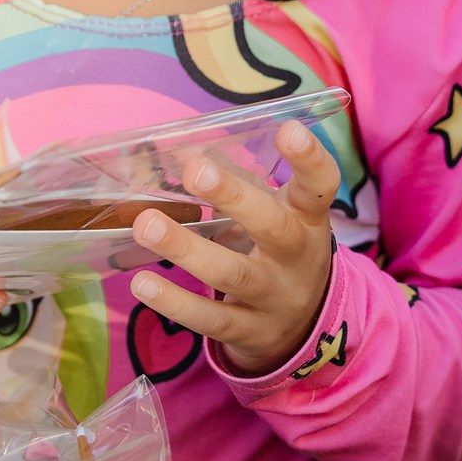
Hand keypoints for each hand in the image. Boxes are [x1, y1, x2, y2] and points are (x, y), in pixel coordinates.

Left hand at [127, 120, 338, 376]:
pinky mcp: (248, 331)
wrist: (303, 329)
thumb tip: (180, 153)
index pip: (319, 187)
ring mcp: (274, 298)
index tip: (288, 129)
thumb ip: (240, 187)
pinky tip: (142, 284)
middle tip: (194, 170)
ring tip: (145, 225)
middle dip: (234, 197)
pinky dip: (174, 302)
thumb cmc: (279, 252)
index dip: (309, 159)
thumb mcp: (278, 216)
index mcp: (307, 219)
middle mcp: (296, 258)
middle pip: (272, 227)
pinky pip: (210, 317)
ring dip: (187, 249)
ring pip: (233, 274)